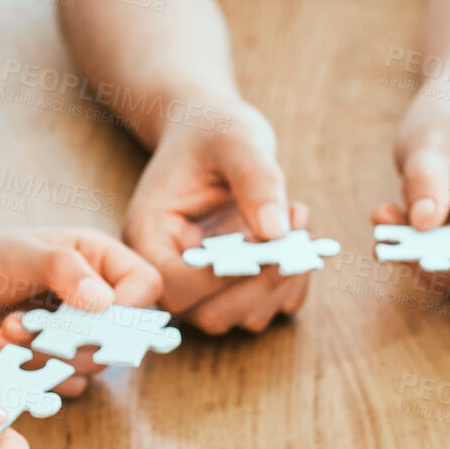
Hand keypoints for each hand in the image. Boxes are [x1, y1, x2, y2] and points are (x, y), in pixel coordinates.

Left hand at [0, 228, 162, 383]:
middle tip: (34, 326)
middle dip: (75, 338)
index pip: (146, 286)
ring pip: (93, 365)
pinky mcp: (56, 362)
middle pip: (124, 336)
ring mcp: (79, 334)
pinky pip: (65, 384)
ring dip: (46, 355)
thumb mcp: (23, 254)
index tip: (93, 315)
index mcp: (101, 261)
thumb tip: (105, 302)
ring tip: (9, 329)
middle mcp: (98, 300)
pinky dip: (32, 373)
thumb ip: (65, 270)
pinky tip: (2, 347)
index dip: (130, 307)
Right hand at [122, 101, 313, 333]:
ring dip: (282, 284)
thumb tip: (276, 231)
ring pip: (243, 318)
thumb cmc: (211, 131)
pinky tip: (301, 237)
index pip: (175, 285)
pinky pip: (268, 306)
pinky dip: (293, 284)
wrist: (211, 132)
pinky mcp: (236, 284)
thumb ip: (254, 179)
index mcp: (149, 236)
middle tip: (294, 238)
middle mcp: (171, 269)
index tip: (265, 245)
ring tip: (299, 224)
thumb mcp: (233, 138)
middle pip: (210, 314)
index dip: (220, 278)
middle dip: (260, 284)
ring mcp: (205, 283)